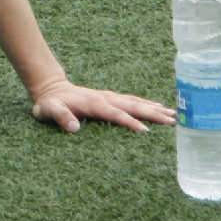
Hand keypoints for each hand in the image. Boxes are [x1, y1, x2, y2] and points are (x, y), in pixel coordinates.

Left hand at [27, 78, 174, 133]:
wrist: (50, 88)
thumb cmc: (49, 103)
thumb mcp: (48, 110)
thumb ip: (60, 117)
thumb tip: (74, 128)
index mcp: (93, 103)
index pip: (115, 114)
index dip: (130, 122)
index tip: (146, 131)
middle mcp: (104, 98)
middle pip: (132, 105)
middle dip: (151, 113)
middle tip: (171, 121)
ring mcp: (108, 97)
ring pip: (135, 101)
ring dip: (153, 107)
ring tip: (172, 114)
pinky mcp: (110, 98)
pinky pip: (131, 100)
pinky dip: (146, 103)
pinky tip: (158, 107)